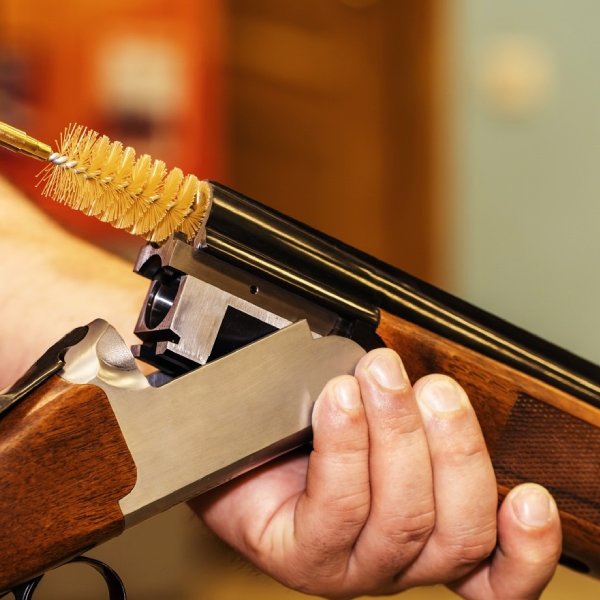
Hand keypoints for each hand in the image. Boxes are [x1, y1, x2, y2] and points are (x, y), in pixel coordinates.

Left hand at [192, 348, 561, 598]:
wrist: (239, 447)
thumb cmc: (316, 434)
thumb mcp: (383, 427)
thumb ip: (419, 421)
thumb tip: (439, 391)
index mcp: (429, 539)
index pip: (495, 572)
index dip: (526, 549)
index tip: (532, 498)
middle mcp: (397, 563)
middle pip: (456, 532)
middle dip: (454, 449)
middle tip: (434, 387)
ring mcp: (349, 566)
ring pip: (401, 517)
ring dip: (396, 434)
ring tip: (379, 375)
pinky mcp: (299, 557)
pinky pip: (337, 506)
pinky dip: (346, 446)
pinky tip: (339, 402)